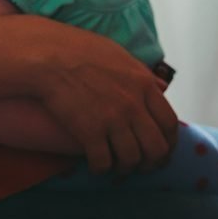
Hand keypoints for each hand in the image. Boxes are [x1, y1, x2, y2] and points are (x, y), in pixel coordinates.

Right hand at [37, 28, 178, 173]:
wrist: (48, 57)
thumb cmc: (79, 50)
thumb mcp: (119, 55)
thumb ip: (142, 73)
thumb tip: (161, 86)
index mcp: (143, 85)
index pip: (169, 123)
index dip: (168, 143)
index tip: (161, 150)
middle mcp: (133, 105)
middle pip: (156, 148)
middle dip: (152, 163)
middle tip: (142, 166)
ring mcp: (112, 120)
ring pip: (132, 159)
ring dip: (125, 168)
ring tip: (117, 167)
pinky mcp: (89, 132)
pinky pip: (103, 162)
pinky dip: (101, 168)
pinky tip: (95, 165)